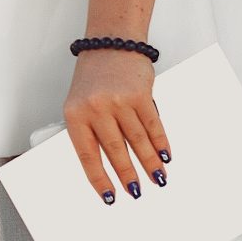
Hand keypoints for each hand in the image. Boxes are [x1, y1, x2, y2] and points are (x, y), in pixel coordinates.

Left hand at [61, 49, 169, 205]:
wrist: (110, 43)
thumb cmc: (93, 77)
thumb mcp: (79, 104)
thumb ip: (90, 131)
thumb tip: (110, 167)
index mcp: (75, 114)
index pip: (87, 155)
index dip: (100, 180)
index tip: (110, 197)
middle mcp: (96, 108)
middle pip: (116, 152)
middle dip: (128, 176)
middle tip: (137, 192)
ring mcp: (119, 101)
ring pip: (137, 141)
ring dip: (150, 163)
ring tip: (157, 179)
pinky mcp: (140, 94)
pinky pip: (153, 125)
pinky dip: (161, 143)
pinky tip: (166, 155)